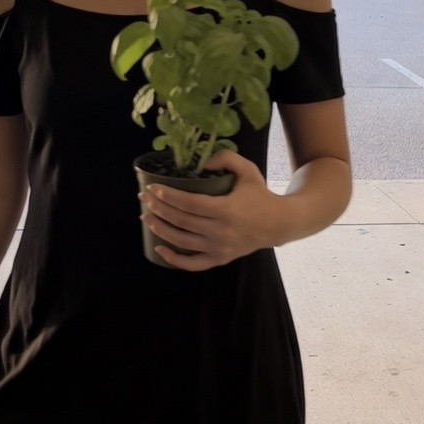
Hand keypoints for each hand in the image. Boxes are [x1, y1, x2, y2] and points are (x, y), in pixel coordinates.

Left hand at [140, 151, 284, 271]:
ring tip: (146, 217)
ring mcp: (219, 248)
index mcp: (226, 209)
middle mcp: (220, 231)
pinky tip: (159, 248)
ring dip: (160, 229)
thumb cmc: (260, 195)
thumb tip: (201, 163)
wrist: (279, 223)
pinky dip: (173, 259)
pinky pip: (192, 264)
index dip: (169, 196)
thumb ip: (226, 159)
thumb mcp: (248, 170)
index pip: (190, 203)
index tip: (153, 188)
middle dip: (159, 208)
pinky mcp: (220, 259)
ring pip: (182, 241)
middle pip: (181, 221)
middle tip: (145, 198)